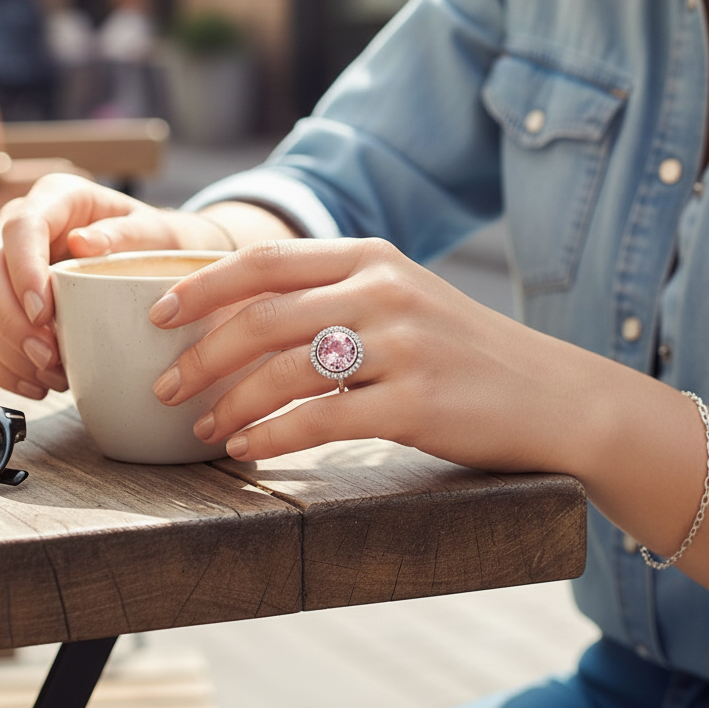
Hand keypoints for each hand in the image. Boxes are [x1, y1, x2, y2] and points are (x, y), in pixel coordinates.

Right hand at [0, 173, 227, 398]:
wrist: (154, 260)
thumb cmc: (155, 243)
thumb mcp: (155, 233)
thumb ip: (126, 233)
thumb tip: (82, 242)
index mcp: (55, 198)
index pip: (20, 227)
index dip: (22, 270)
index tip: (42, 311)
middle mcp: (16, 227)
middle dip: (9, 318)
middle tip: (48, 354)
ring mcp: (2, 265)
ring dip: (7, 348)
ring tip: (53, 374)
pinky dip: (2, 367)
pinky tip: (37, 384)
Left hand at [150, 237, 599, 470]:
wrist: (551, 395)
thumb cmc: (462, 350)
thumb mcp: (402, 299)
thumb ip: (334, 295)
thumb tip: (242, 317)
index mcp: (372, 257)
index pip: (267, 260)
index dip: (203, 285)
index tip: (157, 312)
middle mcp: (384, 291)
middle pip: (265, 314)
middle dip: (202, 351)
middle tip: (166, 384)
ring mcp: (404, 345)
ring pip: (287, 370)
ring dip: (231, 402)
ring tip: (201, 427)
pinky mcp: (418, 403)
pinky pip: (323, 421)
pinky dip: (274, 437)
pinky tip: (248, 450)